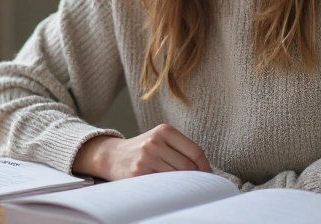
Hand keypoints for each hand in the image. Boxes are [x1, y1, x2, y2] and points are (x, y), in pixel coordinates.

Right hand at [72, 124, 211, 180]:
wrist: (112, 156)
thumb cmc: (142, 149)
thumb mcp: (160, 139)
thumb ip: (180, 149)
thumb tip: (204, 169)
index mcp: (164, 130)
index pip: (194, 151)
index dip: (205, 166)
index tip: (208, 175)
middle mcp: (154, 142)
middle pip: (187, 166)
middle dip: (195, 178)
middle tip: (197, 185)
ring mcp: (146, 158)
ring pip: (176, 177)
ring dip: (182, 184)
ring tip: (182, 186)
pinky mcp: (139, 173)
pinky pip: (162, 185)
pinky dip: (169, 189)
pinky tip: (168, 188)